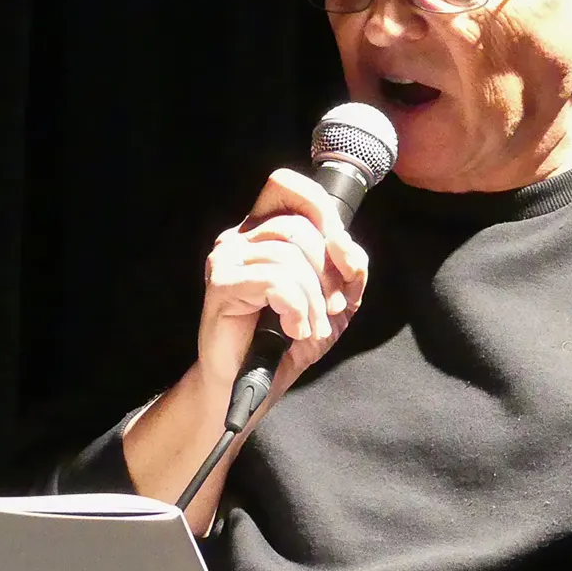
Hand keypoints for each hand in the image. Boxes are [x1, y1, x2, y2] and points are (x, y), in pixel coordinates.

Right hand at [197, 170, 370, 398]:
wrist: (249, 383)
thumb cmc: (285, 339)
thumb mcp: (334, 300)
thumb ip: (349, 268)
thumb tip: (346, 248)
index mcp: (265, 231)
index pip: (289, 187)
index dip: (323, 213)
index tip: (343, 258)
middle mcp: (242, 237)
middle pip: (299, 228)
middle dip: (328, 272)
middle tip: (331, 309)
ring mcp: (228, 258)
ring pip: (290, 257)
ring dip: (313, 300)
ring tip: (310, 327)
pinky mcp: (222, 284)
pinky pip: (275, 281)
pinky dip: (295, 308)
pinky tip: (293, 330)